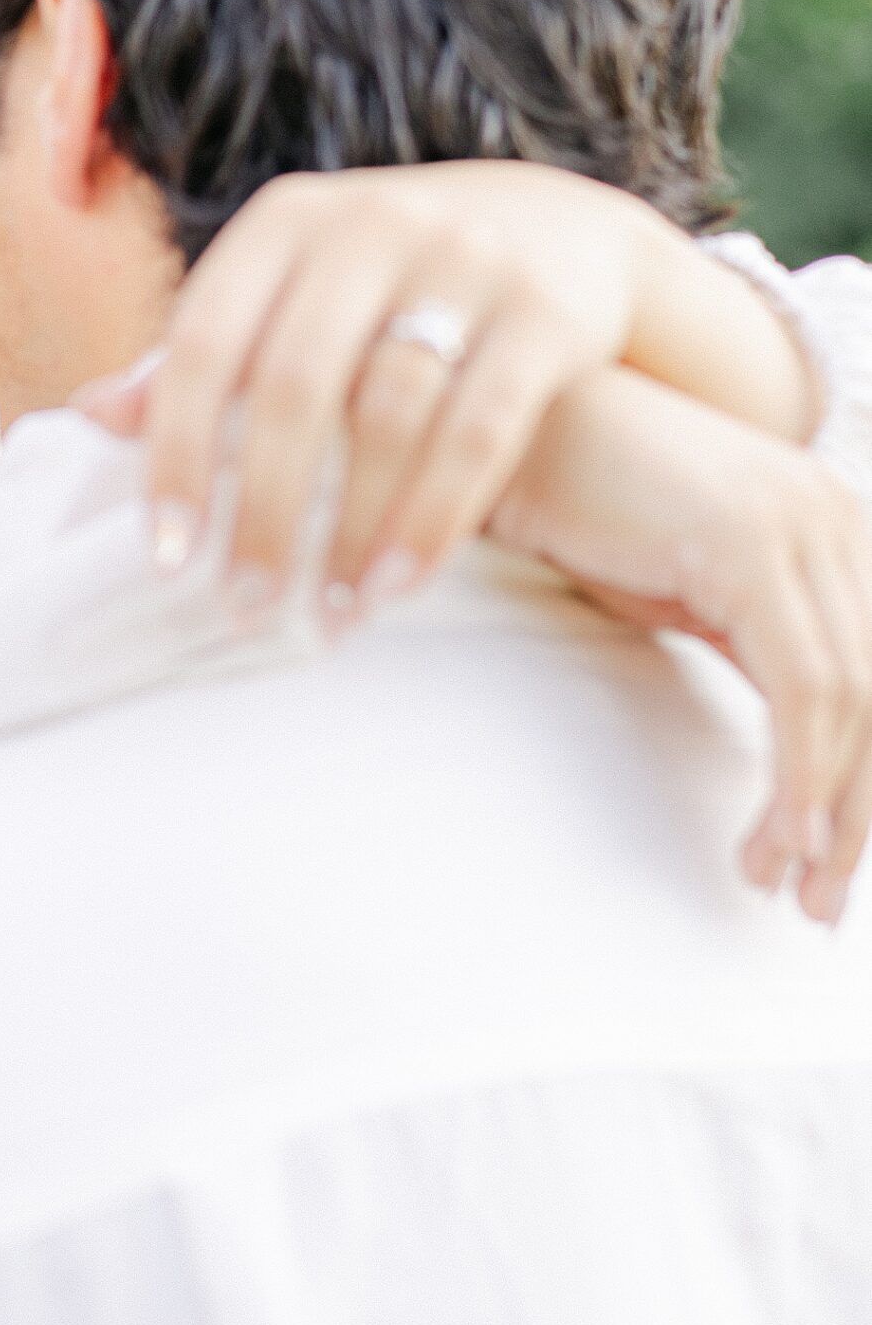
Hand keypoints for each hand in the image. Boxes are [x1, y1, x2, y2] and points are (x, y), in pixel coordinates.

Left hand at [78, 162, 673, 613]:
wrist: (564, 229)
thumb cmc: (389, 281)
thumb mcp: (296, 288)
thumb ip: (209, 351)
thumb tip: (91, 414)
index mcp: (287, 222)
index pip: (204, 345)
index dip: (176, 455)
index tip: (165, 559)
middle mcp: (371, 226)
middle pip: (291, 388)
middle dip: (260, 512)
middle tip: (240, 609)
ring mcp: (466, 260)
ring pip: (386, 417)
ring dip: (346, 532)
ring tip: (323, 618)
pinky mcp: (545, 311)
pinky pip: (479, 433)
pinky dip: (430, 521)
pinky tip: (394, 591)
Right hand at [492, 369, 871, 922]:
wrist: (491, 420)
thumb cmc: (573, 500)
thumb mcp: (679, 587)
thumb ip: (750, 643)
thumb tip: (795, 745)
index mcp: (830, 524)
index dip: (864, 783)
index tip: (828, 865)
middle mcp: (836, 516)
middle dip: (858, 815)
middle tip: (817, 904)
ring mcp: (802, 521)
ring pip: (855, 702)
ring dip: (828, 814)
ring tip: (784, 883)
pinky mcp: (752, 543)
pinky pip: (805, 687)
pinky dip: (798, 777)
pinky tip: (769, 836)